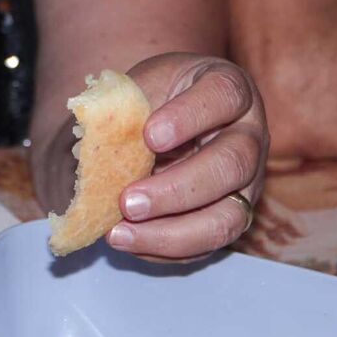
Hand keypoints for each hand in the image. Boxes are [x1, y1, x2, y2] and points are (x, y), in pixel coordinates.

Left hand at [107, 54, 267, 260]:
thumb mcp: (133, 89)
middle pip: (231, 165)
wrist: (154, 123)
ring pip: (228, 217)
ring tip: (120, 233)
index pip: (223, 95)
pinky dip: (165, 249)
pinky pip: (206, 245)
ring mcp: (246, 182)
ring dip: (172, 233)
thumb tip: (87, 143)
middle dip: (177, 189)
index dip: (188, 117)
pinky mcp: (230, 216)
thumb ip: (117, 110)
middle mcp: (248, 135)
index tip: (149, 136)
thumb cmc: (147, 100)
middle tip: (127, 201)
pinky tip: (128, 240)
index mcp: (227, 88)